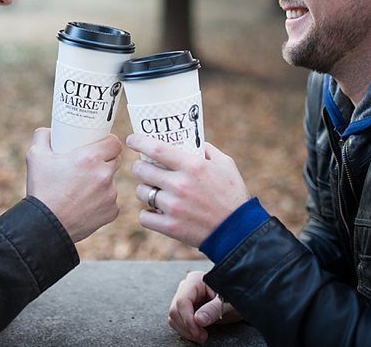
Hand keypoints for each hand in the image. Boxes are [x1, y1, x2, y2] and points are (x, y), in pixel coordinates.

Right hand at [26, 128, 121, 242]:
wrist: (45, 226)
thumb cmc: (41, 190)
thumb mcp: (35, 156)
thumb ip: (43, 136)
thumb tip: (50, 131)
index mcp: (90, 158)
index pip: (114, 143)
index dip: (108, 142)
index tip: (100, 145)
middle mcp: (104, 175)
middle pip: (115, 160)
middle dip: (105, 160)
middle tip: (89, 164)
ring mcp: (110, 194)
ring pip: (111, 182)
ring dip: (102, 182)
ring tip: (82, 188)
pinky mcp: (111, 212)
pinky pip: (110, 201)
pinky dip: (100, 201)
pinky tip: (85, 204)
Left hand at [127, 134, 249, 247]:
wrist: (239, 232)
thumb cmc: (233, 194)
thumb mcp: (225, 164)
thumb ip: (206, 150)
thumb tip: (190, 140)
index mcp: (193, 166)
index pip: (156, 148)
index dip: (139, 141)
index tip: (132, 139)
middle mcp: (180, 185)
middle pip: (142, 170)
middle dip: (139, 167)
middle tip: (143, 167)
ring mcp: (173, 207)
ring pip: (141, 192)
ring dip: (144, 190)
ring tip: (154, 190)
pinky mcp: (170, 227)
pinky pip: (144, 216)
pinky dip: (148, 213)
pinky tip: (156, 211)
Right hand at [169, 271, 241, 343]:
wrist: (239, 299)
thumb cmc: (236, 297)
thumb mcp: (229, 303)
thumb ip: (214, 310)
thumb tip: (198, 319)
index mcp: (196, 280)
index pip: (183, 301)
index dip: (188, 319)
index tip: (198, 333)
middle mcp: (187, 287)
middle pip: (175, 309)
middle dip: (187, 326)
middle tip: (202, 337)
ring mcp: (185, 296)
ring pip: (174, 316)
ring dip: (185, 330)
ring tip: (202, 336)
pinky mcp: (186, 307)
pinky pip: (177, 320)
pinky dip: (185, 329)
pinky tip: (198, 333)